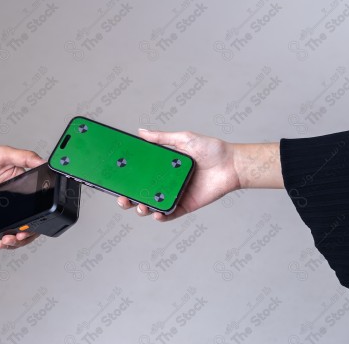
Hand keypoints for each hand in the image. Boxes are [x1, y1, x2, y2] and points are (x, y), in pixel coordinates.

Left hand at [0, 143, 43, 249]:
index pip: (38, 209)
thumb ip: (25, 157)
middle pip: (29, 225)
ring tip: (2, 242)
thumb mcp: (6, 154)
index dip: (34, 224)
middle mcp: (20, 199)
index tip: (24, 230)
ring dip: (11, 242)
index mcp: (27, 186)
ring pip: (16, 231)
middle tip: (12, 238)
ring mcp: (8, 208)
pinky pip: (0, 229)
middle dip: (22, 238)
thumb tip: (43, 162)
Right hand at [117, 129, 241, 221]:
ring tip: (140, 206)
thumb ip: (161, 138)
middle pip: (141, 194)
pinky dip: (161, 217)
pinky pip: (170, 214)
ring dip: (142, 209)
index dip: (127, 180)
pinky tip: (155, 214)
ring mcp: (175, 195)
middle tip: (122, 198)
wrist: (232, 164)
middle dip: (128, 199)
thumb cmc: (211, 149)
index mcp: (163, 168)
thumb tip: (141, 131)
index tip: (116, 180)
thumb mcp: (183, 139)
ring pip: (152, 206)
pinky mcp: (186, 205)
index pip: (140, 175)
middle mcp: (166, 183)